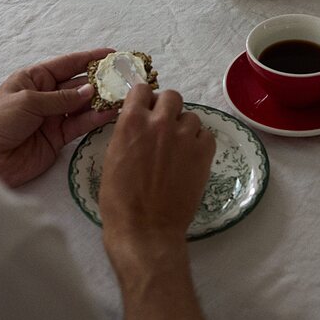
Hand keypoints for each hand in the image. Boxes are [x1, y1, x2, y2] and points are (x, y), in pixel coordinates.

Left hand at [0, 48, 117, 186]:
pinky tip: (110, 113)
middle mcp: (47, 95)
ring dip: (102, 100)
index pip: (67, 64)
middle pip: (79, 84)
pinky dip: (95, 119)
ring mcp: (54, 116)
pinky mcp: (58, 137)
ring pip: (83, 105)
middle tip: (125, 76)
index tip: (113, 54)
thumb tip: (90, 90)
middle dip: (101, 80)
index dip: (90, 58)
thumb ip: (61, 98)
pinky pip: (80, 124)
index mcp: (35, 79)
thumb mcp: (29, 102)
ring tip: (123, 95)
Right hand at [100, 86, 215, 319]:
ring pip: (191, 116)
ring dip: (184, 128)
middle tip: (164, 126)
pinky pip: (206, 135)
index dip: (144, 99)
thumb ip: (128, 133)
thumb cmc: (120, 200)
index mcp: (131, 122)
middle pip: (171, 96)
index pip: (142, 89)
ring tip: (178, 148)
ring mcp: (184, 137)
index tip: (145, 108)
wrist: (145, 231)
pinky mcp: (203, 153)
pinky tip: (191, 158)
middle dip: (167, 108)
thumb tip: (138, 121)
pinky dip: (200, 143)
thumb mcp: (113, 157)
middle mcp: (159, 123)